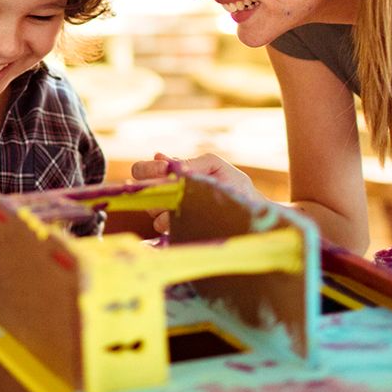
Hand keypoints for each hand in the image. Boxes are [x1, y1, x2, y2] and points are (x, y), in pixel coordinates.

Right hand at [130, 152, 262, 231]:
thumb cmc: (234, 187)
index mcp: (172, 175)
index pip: (143, 170)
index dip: (148, 169)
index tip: (164, 169)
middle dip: (150, 187)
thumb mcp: (214, 166)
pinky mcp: (175, 233)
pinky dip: (170, 223)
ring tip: (187, 206)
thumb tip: (160, 157)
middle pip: (140, 190)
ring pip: (152, 210)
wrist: (251, 215)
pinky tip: (187, 220)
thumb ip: (189, 163)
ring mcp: (169, 216)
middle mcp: (166, 195)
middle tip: (170, 188)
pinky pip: (161, 229)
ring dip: (165, 207)